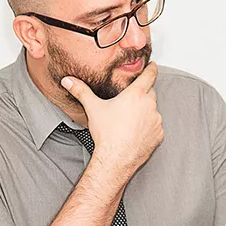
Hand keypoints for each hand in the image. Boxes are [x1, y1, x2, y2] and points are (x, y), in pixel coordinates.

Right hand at [61, 62, 162, 176]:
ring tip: (130, 121)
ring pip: (153, 111)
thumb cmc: (107, 134)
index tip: (152, 66)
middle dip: (143, 94)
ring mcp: (156, 121)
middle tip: (130, 101)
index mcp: (136, 95)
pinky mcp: (158, 134)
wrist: (115, 159)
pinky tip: (136, 132)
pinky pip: (155, 127)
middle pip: (151, 93)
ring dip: (146, 112)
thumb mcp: (93, 108)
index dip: (151, 69)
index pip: (149, 75)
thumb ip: (81, 91)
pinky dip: (149, 127)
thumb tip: (67, 81)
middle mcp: (149, 105)